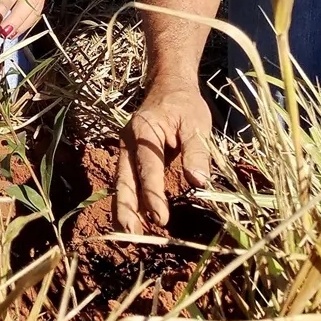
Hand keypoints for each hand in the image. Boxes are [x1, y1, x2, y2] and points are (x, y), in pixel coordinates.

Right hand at [115, 78, 211, 232]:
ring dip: (125, 207)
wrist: (169, 86)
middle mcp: (128, 141)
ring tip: (130, 234)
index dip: (153, 193)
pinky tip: (135, 219)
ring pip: (122, 182)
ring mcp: (126, 149)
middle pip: (124, 178)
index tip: (161, 217)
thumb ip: (197, 152)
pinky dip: (129, 200)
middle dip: (127, 207)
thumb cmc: (184, 105)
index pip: (148, 167)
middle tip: (132, 233)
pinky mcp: (130, 157)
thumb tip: (199, 182)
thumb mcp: (197, 124)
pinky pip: (127, 181)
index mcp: (144, 130)